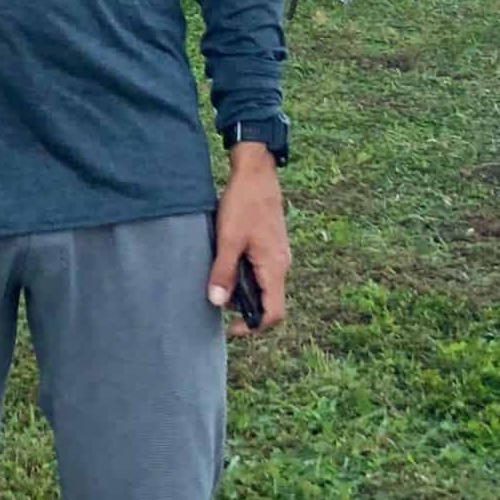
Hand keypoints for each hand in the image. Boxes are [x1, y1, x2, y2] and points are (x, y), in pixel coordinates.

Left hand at [208, 147, 289, 335]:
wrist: (256, 173)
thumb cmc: (244, 203)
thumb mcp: (228, 239)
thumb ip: (223, 272)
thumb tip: (217, 303)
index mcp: (275, 267)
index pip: (274, 313)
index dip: (253, 327)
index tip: (230, 326)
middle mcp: (282, 265)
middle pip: (269, 302)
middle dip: (245, 308)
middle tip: (218, 299)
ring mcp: (279, 255)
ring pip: (264, 286)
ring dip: (244, 290)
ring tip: (219, 278)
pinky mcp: (272, 246)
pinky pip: (262, 271)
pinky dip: (245, 275)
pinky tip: (226, 262)